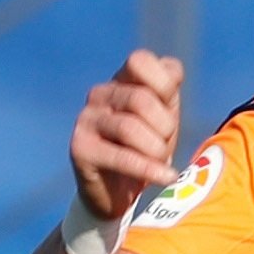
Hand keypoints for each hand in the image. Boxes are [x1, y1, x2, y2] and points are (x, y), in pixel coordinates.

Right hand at [70, 49, 185, 222]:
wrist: (117, 192)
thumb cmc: (144, 149)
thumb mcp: (163, 118)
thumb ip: (169, 92)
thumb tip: (172, 71)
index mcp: (121, 80)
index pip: (141, 60)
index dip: (164, 84)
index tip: (169, 107)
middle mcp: (100, 94)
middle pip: (141, 99)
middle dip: (165, 127)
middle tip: (165, 144)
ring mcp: (87, 119)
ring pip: (130, 127)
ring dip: (156, 150)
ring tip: (161, 162)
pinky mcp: (80, 147)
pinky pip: (122, 157)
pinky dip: (150, 169)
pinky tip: (167, 177)